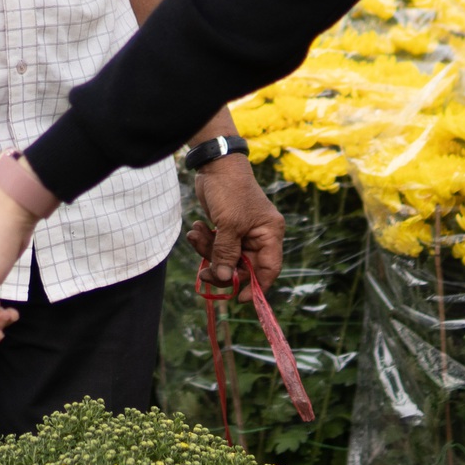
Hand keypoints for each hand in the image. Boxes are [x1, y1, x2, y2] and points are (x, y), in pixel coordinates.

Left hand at [189, 159, 284, 294]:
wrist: (214, 164)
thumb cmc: (230, 191)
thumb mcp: (229, 224)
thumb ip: (227, 253)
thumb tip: (225, 279)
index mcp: (269, 234)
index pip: (268, 269)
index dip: (256, 287)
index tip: (239, 299)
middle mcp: (259, 236)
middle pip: (242, 267)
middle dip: (222, 268)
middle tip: (204, 272)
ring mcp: (242, 233)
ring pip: (226, 258)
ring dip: (208, 252)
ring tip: (195, 235)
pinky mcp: (226, 229)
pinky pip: (216, 247)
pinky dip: (204, 242)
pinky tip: (195, 229)